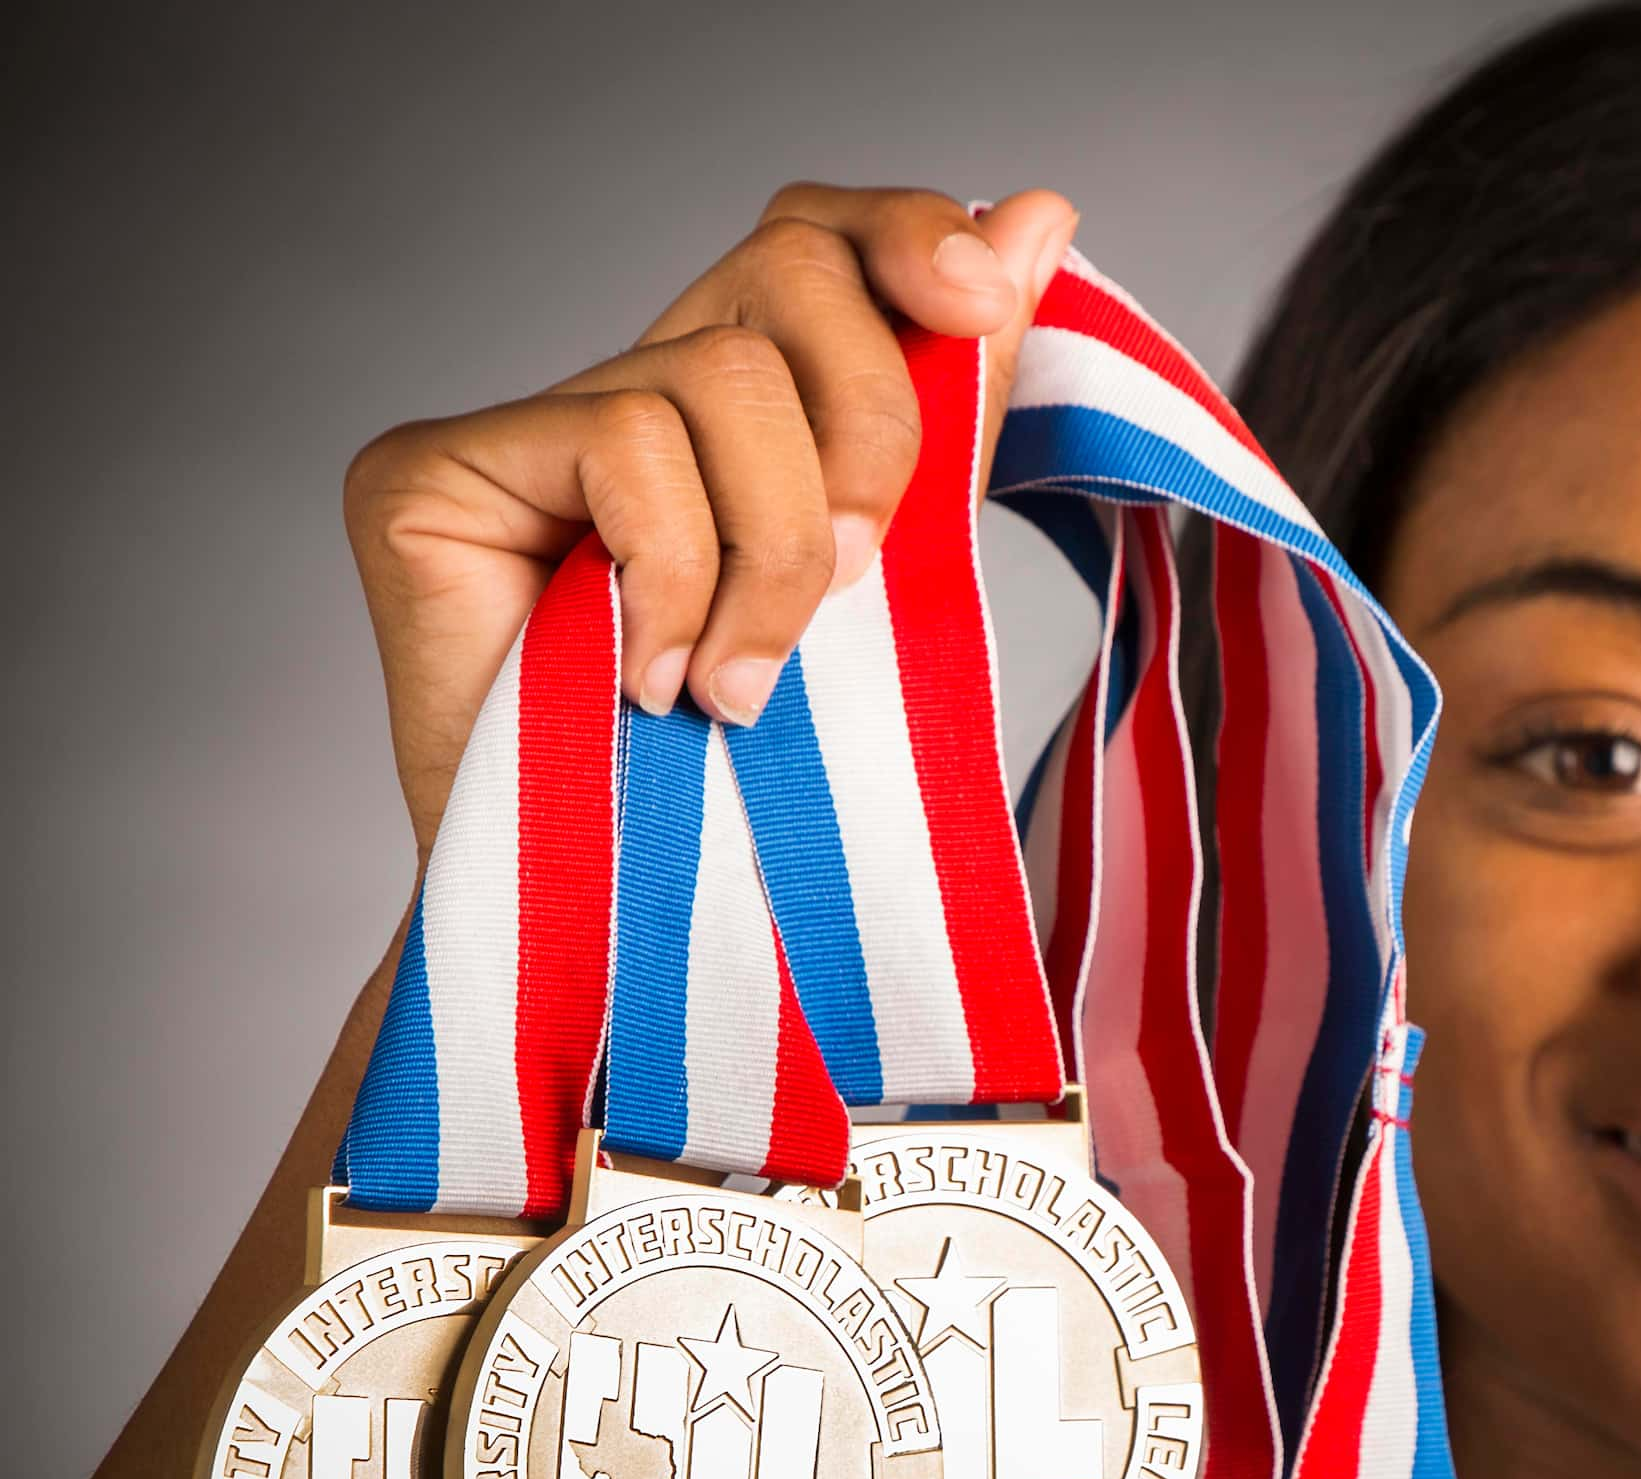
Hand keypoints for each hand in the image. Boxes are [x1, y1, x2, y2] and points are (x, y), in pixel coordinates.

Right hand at [340, 183, 1077, 857]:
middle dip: (872, 430)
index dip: (903, 237)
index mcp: (739, 409)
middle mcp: (625, 390)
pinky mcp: (425, 471)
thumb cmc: (758, 773)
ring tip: (742, 683)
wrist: (622, 926)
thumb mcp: (891, 571)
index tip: (987, 300)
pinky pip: (628, 446)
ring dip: (775, 553)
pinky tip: (650, 680)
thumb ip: (952, 402)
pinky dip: (677, 579)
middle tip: (858, 578)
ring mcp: (516, 426)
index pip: (816, 238)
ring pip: (721, 377)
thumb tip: (1041, 216)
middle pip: (787, 273)